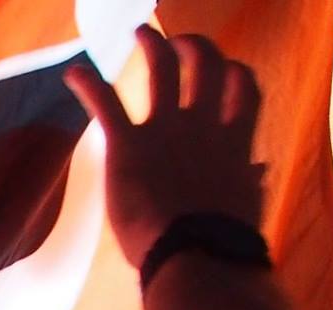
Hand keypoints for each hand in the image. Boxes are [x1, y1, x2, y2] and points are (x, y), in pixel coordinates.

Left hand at [66, 30, 263, 269]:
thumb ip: (248, 181)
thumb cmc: (221, 241)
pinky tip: (73, 74)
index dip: (235, 73)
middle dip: (195, 46)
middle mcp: (203, 124)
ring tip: (140, 33)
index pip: (243, 89)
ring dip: (151, 44)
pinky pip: (107, 102)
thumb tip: (259, 169)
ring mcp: (166, 130)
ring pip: (162, 68)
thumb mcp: (244, 207)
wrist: (195, 253)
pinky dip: (88, 84)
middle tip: (180, 41)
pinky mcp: (129, 144)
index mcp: (234, 140)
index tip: (226, 69)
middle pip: (207, 65)